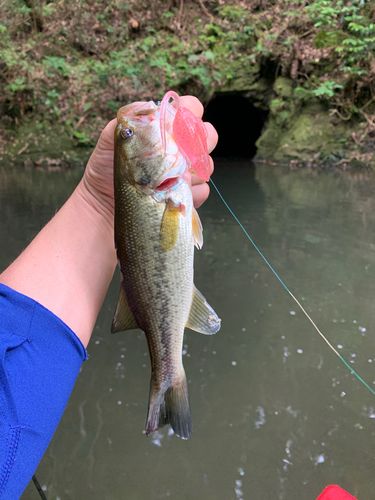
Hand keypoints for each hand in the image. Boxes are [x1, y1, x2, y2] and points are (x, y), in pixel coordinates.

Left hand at [79, 95, 217, 224]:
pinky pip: (202, 190)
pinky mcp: (187, 197)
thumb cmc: (104, 171)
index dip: (191, 111)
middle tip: (182, 150)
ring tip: (170, 178)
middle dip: (200, 139)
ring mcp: (185, 174)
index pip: (190, 110)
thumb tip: (152, 107)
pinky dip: (192, 193)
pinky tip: (172, 197)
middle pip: (207, 135)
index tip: (180, 122)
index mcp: (163, 131)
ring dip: (193, 169)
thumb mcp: (111, 140)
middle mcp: (178, 150)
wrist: (104, 208)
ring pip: (206, 163)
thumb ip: (129, 119)